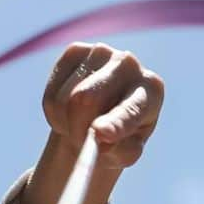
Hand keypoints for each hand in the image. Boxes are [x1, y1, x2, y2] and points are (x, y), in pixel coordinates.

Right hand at [41, 40, 164, 175]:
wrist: (102, 119)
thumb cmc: (120, 140)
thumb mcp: (125, 153)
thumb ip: (120, 152)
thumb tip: (102, 142)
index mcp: (151, 90)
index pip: (129, 109)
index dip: (114, 123)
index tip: (100, 133)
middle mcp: (129, 64)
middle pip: (88, 100)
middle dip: (78, 129)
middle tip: (82, 143)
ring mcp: (101, 52)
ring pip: (66, 99)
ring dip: (67, 124)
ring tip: (80, 128)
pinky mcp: (75, 50)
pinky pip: (53, 94)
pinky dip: (55, 114)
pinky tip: (69, 113)